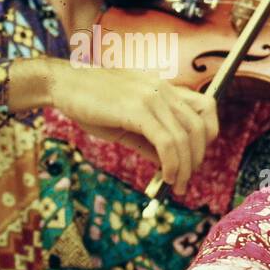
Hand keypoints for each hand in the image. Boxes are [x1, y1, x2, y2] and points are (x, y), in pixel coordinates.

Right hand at [46, 60, 219, 195]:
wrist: (61, 84)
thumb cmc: (91, 103)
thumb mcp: (128, 122)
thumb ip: (150, 140)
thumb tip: (168, 165)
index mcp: (164, 88)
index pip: (206, 107)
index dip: (208, 134)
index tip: (194, 155)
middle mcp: (163, 90)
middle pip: (200, 127)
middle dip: (197, 158)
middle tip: (186, 178)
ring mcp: (152, 97)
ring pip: (184, 138)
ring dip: (185, 167)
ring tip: (178, 185)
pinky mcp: (138, 109)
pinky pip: (166, 142)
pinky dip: (171, 163)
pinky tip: (167, 176)